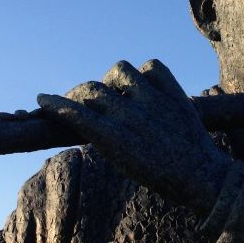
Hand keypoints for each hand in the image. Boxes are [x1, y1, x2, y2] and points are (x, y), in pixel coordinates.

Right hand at [37, 59, 228, 215]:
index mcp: (114, 139)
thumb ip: (100, 134)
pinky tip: (143, 87)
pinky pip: (151, 66)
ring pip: (119, 69)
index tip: (43, 98)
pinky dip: (145, 74)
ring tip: (117, 91)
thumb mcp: (120, 160)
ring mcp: (154, 100)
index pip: (74, 112)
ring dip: (112, 79)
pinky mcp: (174, 92)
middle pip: (91, 89)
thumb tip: (84, 111)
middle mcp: (131, 116)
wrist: (199, 176)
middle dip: (79, 94)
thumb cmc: (155, 174)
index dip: (54, 104)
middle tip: (81, 100)